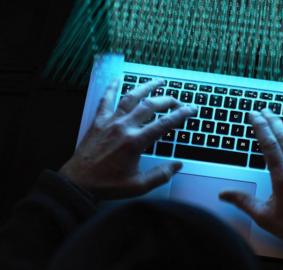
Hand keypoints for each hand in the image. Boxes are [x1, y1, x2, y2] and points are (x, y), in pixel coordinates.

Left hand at [59, 80, 196, 199]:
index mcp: (135, 142)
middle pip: (150, 106)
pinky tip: (118, 78)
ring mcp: (110, 122)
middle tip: (178, 101)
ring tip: (158, 81)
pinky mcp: (98, 121)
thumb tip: (177, 165)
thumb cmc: (108, 185)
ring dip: (146, 87)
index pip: (164, 124)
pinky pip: (106, 100)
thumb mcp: (138, 186)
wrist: (78, 182)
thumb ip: (160, 175)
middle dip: (168, 100)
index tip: (191, 109)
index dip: (180, 115)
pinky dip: (112, 87)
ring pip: (131, 97)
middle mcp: (124, 127)